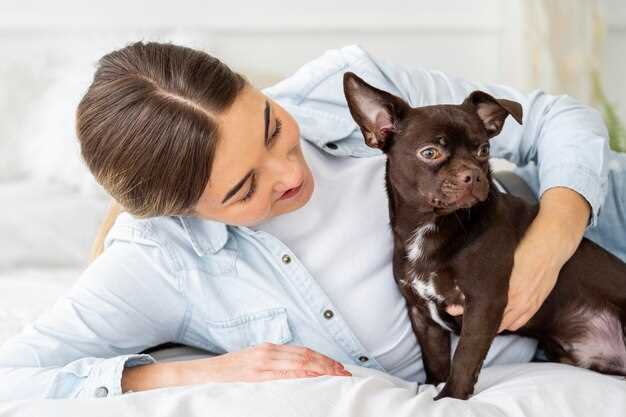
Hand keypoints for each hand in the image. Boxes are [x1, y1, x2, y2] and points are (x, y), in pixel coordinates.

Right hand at [176, 342, 351, 383]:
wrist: (204, 373)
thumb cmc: (229, 370)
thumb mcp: (254, 362)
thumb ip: (274, 364)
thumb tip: (296, 369)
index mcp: (270, 348)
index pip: (304, 352)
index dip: (324, 359)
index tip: (339, 367)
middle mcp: (269, 351)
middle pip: (306, 354)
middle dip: (328, 363)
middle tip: (344, 372)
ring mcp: (262, 361)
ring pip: (299, 360)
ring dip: (321, 367)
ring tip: (336, 374)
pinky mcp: (255, 372)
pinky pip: (283, 371)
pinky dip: (301, 371)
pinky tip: (312, 374)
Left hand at [446, 187, 590, 331]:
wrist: (553, 242)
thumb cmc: (525, 245)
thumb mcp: (501, 259)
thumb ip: (488, 273)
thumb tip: (468, 276)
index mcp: (507, 289)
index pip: (482, 309)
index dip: (464, 311)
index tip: (451, 309)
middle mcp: (519, 300)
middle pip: (495, 321)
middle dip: (479, 319)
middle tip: (463, 314)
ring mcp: (530, 302)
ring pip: (509, 323)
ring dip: (496, 324)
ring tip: (482, 319)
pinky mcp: (539, 300)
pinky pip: (523, 319)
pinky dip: (512, 322)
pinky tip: (505, 319)